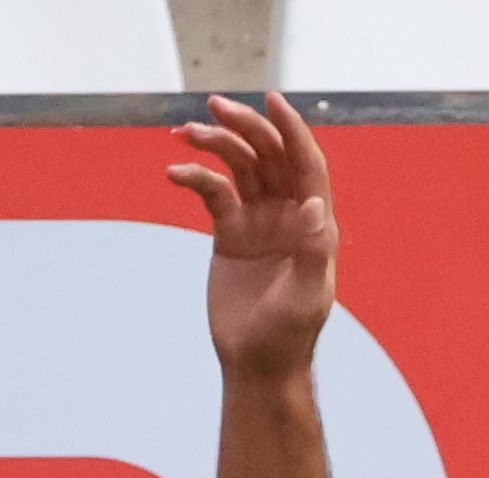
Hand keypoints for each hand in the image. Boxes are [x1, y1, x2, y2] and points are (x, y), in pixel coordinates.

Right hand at [168, 92, 339, 386]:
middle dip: (244, 127)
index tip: (271, 101)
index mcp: (314, 221)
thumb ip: (312, 250)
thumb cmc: (288, 336)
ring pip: (239, 168)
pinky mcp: (229, 235)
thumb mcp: (304, 296)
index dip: (291, 129)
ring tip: (184, 133)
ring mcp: (258, 221)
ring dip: (215, 145)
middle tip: (215, 106)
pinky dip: (195, 179)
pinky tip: (175, 173)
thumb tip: (313, 206)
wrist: (257, 365)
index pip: (306, 162)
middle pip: (269, 155)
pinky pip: (213, 194)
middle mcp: (288, 213)